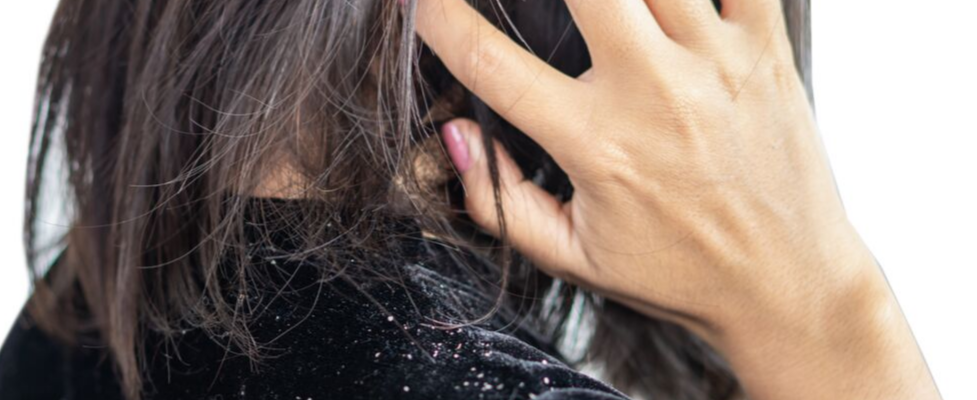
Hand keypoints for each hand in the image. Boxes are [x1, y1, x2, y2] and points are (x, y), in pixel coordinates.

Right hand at [416, 0, 938, 397]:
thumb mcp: (572, 257)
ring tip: (600, 9)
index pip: (492, 61)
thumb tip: (457, 136)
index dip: (439, 18)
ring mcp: (714, 62)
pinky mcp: (765, 51)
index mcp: (596, 143)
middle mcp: (653, 92)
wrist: (788, 287)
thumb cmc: (679, 272)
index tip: (421, 0)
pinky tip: (674, 2)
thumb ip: (499, 200)